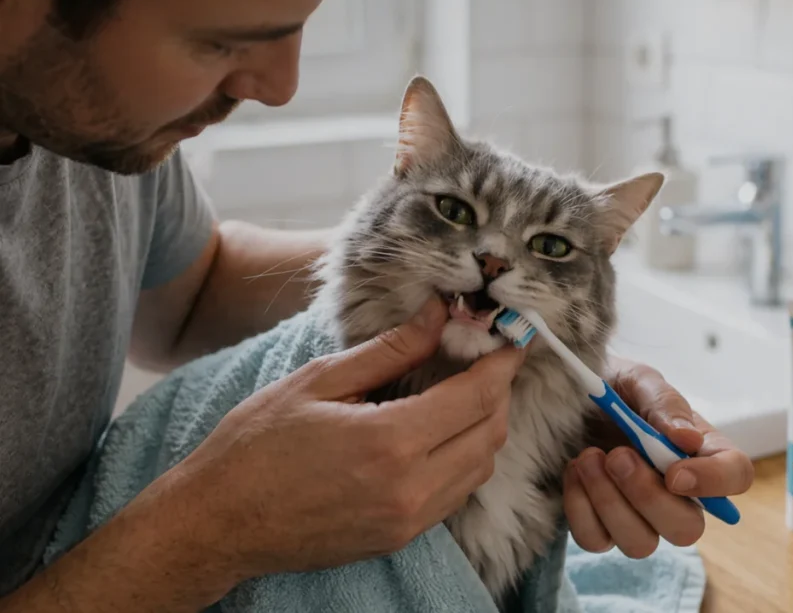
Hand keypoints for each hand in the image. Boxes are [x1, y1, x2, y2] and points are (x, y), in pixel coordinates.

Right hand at [170, 296, 526, 578]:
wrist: (218, 522)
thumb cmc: (256, 445)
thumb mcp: (320, 380)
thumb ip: (390, 349)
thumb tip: (438, 314)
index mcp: (390, 442)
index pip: (477, 397)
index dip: (503, 364)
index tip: (514, 339)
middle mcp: (410, 488)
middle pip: (490, 434)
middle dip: (498, 393)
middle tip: (487, 361)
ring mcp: (408, 520)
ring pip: (480, 468)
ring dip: (485, 427)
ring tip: (464, 393)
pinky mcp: (400, 538)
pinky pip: (456, 494)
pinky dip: (464, 460)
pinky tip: (440, 434)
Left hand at [563, 356, 753, 557]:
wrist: (566, 399)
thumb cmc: (614, 388)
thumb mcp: (639, 380)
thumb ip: (664, 404)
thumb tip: (687, 440)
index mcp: (702, 452)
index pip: (735, 477)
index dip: (713, 483)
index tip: (674, 472)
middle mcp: (678, 494)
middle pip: (687, 529)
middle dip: (649, 497)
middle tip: (617, 456)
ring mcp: (639, 517)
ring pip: (640, 544)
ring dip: (609, 501)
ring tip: (587, 457)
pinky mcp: (600, 527)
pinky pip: (595, 540)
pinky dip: (579, 506)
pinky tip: (574, 469)